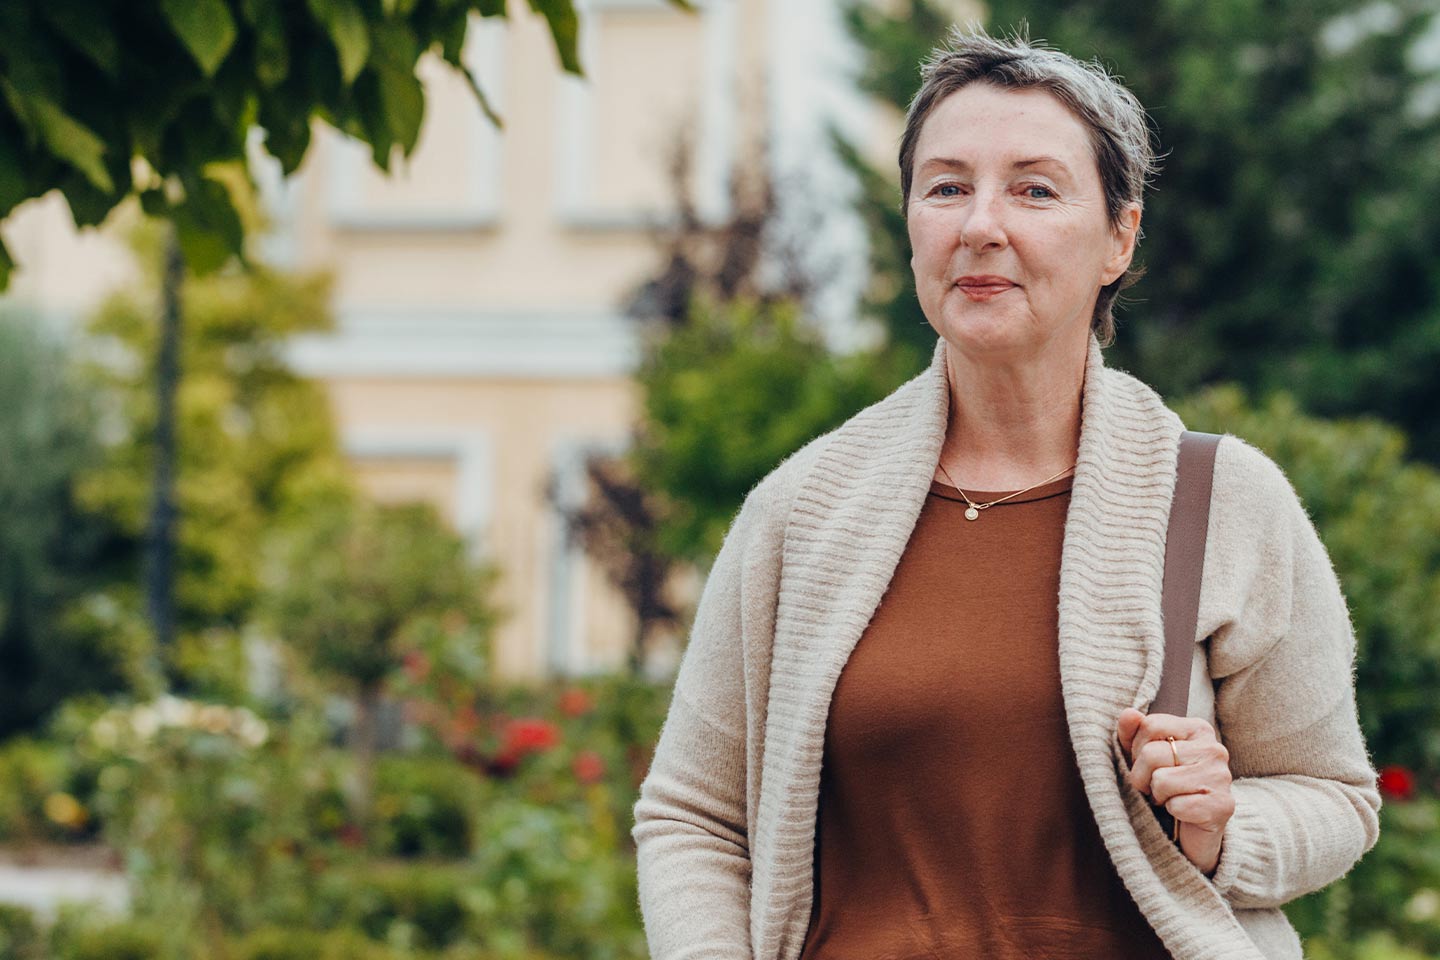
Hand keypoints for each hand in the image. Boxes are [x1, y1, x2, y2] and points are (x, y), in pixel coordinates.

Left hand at [1116, 707, 1234, 876]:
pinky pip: (1176, 806)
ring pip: (1161, 780)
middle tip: (1155, 787)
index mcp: (1197, 729)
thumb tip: (1128, 713)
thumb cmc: (1165, 786)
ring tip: (1169, 798)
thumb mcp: (1142, 756)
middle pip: (1152, 754)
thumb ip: (1133, 733)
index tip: (1146, 764)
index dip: (1136, 749)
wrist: (1194, 831)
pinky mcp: (1223, 806)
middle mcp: (1214, 749)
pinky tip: (1182, 812)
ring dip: (1157, 796)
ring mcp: (1221, 777)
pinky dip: (1172, 812)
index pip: (1149, 725)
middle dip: (1142, 776)